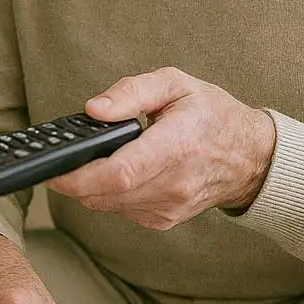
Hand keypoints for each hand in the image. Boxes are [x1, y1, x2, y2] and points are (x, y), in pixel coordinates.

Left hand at [45, 67, 276, 229]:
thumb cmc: (212, 115)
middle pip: (105, 194)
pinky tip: (118, 174)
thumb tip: (92, 109)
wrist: (252, 157)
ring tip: (92, 160)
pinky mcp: (164, 219)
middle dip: (73, 180)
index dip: (78, 175)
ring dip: (89, 187)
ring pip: (107, 205)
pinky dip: (109, 194)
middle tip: (59, 160)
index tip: (52, 168)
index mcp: (177, 146)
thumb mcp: (175, 84)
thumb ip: (131, 92)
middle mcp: (174, 184)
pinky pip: (120, 210)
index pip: (118, 173)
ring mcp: (170, 207)